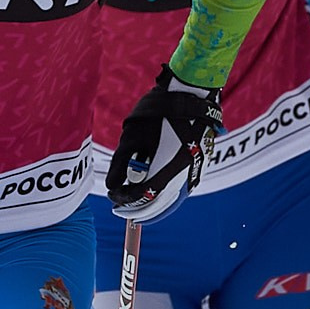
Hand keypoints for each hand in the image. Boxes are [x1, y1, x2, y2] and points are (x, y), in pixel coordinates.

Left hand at [103, 69, 220, 224]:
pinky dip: (165, 199)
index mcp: (165, 170)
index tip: (111, 195)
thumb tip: (111, 187)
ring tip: (136, 208)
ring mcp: (193, 174)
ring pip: (171, 202)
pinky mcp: (198, 169)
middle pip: (156, 205)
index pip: (139, 195)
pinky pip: (180, 193)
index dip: (122, 198)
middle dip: (136, 210)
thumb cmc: (158, 114)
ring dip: (152, 208)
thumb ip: (119, 164)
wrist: (192, 97)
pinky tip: (153, 195)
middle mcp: (182, 177)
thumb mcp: (132, 137)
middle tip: (120, 210)